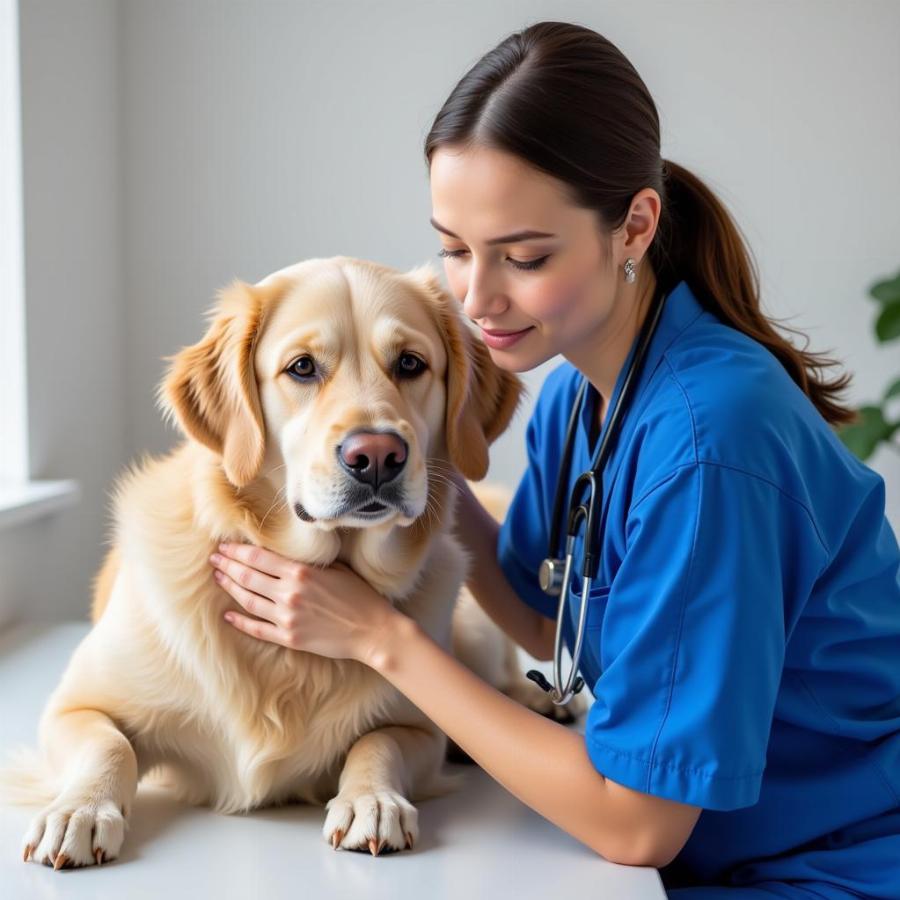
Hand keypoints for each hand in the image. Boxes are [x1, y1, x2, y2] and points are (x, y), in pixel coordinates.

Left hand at [208, 542, 400, 664]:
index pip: (258, 558)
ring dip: (230, 588)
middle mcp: (290, 594)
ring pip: (248, 601)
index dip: (237, 551)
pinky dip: (240, 621)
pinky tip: (228, 614)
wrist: (373, 630)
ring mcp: (287, 618)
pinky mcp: (289, 638)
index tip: (224, 546)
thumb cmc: (359, 596)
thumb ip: (307, 563)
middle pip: (248, 576)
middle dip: (228, 566)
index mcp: (301, 573)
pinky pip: (258, 629)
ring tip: (218, 578)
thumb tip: (285, 554)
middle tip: (214, 559)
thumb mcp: (335, 568)